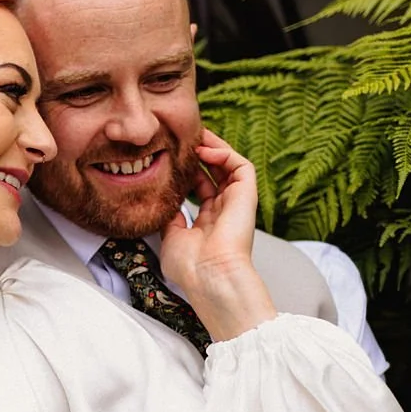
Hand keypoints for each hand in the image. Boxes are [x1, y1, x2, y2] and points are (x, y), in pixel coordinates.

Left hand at [158, 129, 275, 341]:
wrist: (209, 275)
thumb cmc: (190, 266)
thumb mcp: (170, 238)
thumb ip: (170, 217)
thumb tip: (164, 202)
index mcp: (208, 223)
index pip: (202, 188)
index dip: (188, 171)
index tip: (171, 158)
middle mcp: (224, 211)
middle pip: (216, 173)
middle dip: (200, 154)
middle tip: (182, 139)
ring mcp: (236, 202)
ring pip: (230, 165)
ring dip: (213, 147)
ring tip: (194, 135)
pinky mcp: (247, 195)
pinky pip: (241, 166)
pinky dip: (224, 153)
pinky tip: (205, 149)